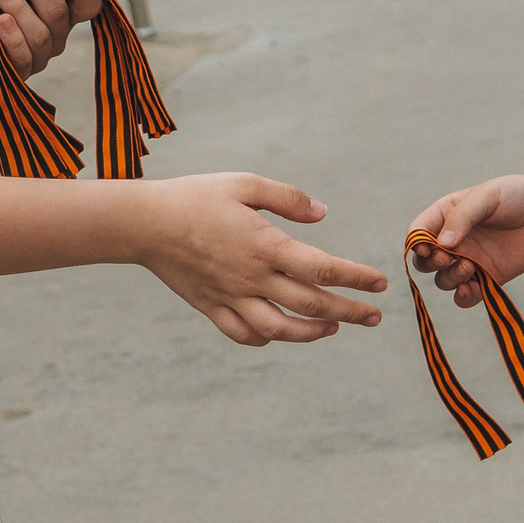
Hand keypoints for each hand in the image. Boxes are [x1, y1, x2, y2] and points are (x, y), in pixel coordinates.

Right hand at [134, 174, 388, 345]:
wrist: (143, 223)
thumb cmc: (196, 196)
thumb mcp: (244, 184)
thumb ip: (287, 199)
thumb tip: (322, 214)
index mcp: (265, 245)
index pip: (322, 268)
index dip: (355, 277)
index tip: (380, 283)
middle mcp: (251, 277)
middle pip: (310, 305)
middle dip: (348, 312)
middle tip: (374, 317)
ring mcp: (231, 297)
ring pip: (280, 329)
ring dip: (312, 333)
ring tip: (334, 328)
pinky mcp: (211, 306)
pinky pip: (243, 334)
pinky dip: (267, 338)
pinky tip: (281, 332)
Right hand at [408, 173, 523, 306]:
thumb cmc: (517, 196)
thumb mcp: (487, 196)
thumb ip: (462, 217)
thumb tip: (441, 244)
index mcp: (446, 215)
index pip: (418, 232)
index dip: (416, 242)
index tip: (427, 247)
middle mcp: (453, 240)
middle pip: (424, 261)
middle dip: (430, 262)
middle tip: (446, 258)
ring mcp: (468, 261)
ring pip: (442, 280)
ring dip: (449, 278)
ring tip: (469, 267)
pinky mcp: (486, 278)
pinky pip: (465, 296)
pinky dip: (462, 297)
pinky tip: (470, 288)